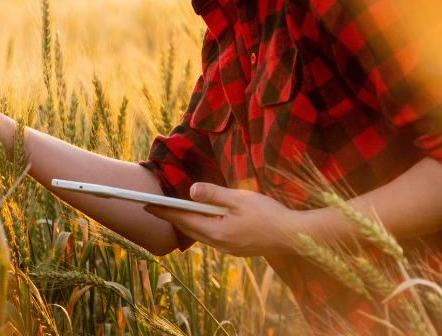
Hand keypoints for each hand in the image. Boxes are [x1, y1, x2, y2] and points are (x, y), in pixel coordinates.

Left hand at [142, 183, 302, 256]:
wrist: (295, 236)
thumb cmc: (269, 214)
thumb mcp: (240, 199)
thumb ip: (214, 195)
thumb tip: (191, 191)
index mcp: (217, 232)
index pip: (183, 219)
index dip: (164, 211)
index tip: (146, 205)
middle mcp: (220, 245)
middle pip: (190, 229)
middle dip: (172, 218)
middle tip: (155, 208)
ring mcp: (229, 249)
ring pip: (202, 235)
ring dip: (188, 223)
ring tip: (175, 213)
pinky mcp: (238, 249)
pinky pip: (214, 237)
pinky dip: (204, 228)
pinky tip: (205, 221)